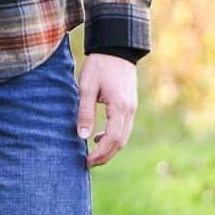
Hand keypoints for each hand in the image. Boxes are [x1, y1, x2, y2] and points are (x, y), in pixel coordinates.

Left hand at [76, 54, 137, 169]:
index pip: (112, 139)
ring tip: (92, 154)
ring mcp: (132, 109)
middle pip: (120, 142)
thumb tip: (83, 137)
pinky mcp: (130, 106)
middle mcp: (130, 111)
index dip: (100, 154)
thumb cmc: (99, 66)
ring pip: (123, 137)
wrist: (116, 49)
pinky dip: (113, 138)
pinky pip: (124, 128)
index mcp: (119, 107)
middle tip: (88, 164)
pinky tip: (99, 137)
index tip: (86, 161)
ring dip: (109, 148)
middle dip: (105, 156)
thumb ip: (85, 113)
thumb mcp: (86, 88)